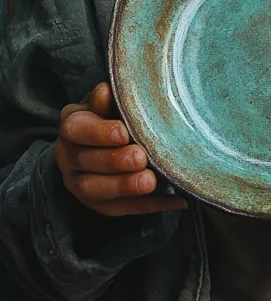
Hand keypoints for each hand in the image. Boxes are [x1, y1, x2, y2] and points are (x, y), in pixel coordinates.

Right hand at [54, 81, 188, 217]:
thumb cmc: (109, 115)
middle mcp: (68, 156)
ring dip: (124, 187)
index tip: (123, 132)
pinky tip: (173, 201)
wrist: (99, 142)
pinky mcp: (97, 204)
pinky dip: (146, 205)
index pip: (76, 130)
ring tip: (150, 182)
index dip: (99, 133)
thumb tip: (106, 91)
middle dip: (115, 162)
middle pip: (86, 163)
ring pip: (95, 190)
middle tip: (141, 158)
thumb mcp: (107, 102)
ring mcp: (78, 183)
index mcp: (72, 125)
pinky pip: (119, 208)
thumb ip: (106, 100)